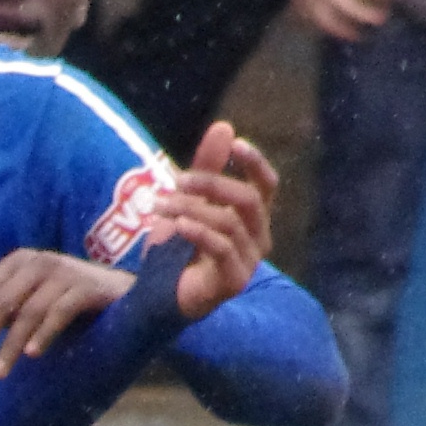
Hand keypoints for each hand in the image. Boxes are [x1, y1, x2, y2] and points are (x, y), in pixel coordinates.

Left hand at [0, 250, 133, 379]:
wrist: (119, 295)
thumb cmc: (63, 300)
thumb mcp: (22, 305)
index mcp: (19, 262)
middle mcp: (39, 261)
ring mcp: (66, 272)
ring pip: (27, 311)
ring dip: (8, 346)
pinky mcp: (89, 287)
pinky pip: (60, 312)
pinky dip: (43, 334)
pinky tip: (31, 356)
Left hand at [151, 121, 271, 318]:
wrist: (158, 298)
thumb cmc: (178, 250)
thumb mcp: (188, 203)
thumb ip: (206, 169)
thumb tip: (224, 127)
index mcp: (253, 218)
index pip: (267, 184)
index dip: (255, 163)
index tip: (235, 144)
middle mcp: (258, 238)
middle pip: (248, 200)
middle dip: (211, 185)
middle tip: (176, 180)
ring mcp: (249, 261)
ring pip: (229, 223)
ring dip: (191, 209)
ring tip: (160, 206)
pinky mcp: (234, 281)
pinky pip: (222, 249)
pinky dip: (199, 233)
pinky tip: (178, 226)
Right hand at [279, 0, 389, 39]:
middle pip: (350, 9)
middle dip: (367, 15)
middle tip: (381, 20)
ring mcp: (312, 0)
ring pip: (328, 22)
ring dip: (344, 31)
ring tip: (355, 35)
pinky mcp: (300, 3)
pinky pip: (312, 20)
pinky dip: (323, 27)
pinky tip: (331, 30)